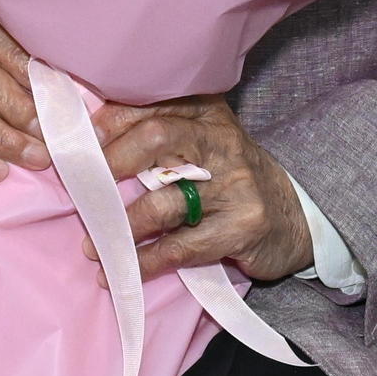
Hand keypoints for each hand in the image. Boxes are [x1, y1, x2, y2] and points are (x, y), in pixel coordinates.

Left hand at [96, 91, 312, 285]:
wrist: (294, 217)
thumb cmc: (231, 177)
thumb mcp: (205, 142)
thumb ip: (161, 133)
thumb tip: (93, 138)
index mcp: (206, 113)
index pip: (152, 106)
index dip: (111, 122)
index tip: (82, 142)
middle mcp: (220, 141)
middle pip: (157, 139)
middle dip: (113, 163)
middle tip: (85, 190)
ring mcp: (234, 185)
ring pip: (164, 202)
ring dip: (122, 226)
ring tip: (93, 243)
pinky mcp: (241, 227)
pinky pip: (181, 247)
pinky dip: (146, 261)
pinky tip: (122, 269)